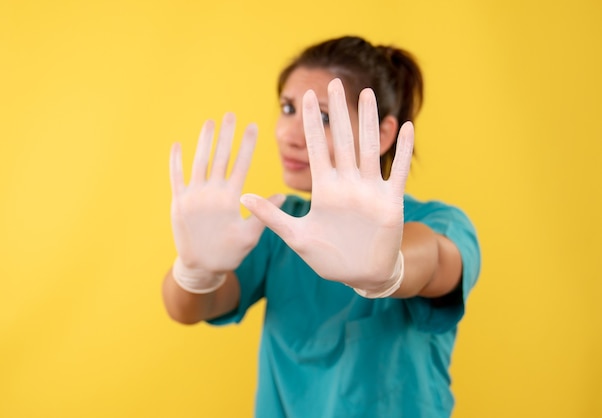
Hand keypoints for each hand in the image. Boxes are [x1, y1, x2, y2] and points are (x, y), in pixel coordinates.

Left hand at [170, 113, 283, 275]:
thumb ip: (264, 214)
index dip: (247, 144)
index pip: (241, 165)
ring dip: (205, 140)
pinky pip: (176, 176)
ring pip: (199, 162)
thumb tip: (283, 196)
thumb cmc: (228, 253)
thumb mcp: (250, 236)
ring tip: (210, 122)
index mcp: (230, 200)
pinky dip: (176, 160)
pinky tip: (178, 144)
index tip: (252, 126)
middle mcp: (211, 194)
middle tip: (231, 114)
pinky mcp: (178, 202)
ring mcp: (192, 196)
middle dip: (226, 134)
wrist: (198, 268)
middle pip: (220, 157)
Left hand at [241, 79, 413, 291]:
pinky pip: (399, 171)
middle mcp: (347, 184)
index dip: (312, 123)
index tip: (306, 96)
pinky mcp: (390, 201)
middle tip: (335, 82)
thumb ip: (272, 216)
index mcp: (324, 189)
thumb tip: (243, 196)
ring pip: (369, 149)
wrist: (359, 274)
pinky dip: (403, 151)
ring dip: (369, 122)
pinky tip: (405, 127)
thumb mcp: (296, 237)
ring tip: (368, 94)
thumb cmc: (328, 257)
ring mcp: (369, 190)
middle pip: (343, 141)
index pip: (317, 149)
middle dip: (339, 112)